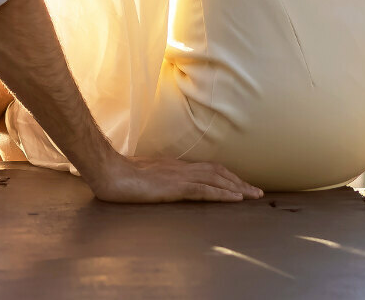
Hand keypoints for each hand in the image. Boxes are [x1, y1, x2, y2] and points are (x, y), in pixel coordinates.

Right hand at [83, 154, 260, 203]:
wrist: (108, 171)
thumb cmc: (118, 174)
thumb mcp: (140, 175)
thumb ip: (153, 177)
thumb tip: (157, 182)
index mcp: (172, 165)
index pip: (205, 168)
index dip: (225, 176)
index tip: (239, 184)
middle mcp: (180, 167)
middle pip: (216, 171)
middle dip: (238, 181)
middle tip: (256, 191)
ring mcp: (178, 176)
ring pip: (216, 179)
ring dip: (237, 187)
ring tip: (253, 195)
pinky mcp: (175, 187)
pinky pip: (205, 190)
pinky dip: (223, 193)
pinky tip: (236, 198)